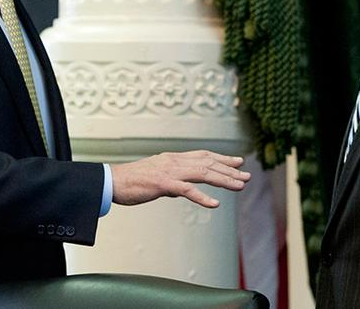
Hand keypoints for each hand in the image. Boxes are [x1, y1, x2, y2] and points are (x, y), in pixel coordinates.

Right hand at [110, 150, 249, 207]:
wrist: (113, 181)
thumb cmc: (132, 181)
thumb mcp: (157, 178)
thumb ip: (172, 182)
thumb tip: (183, 190)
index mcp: (173, 158)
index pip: (203, 155)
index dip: (223, 158)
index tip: (238, 162)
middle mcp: (175, 161)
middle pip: (208, 163)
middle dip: (230, 170)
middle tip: (247, 177)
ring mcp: (170, 171)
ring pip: (203, 173)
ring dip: (224, 180)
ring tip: (240, 186)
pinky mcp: (163, 184)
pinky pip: (187, 190)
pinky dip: (202, 197)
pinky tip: (215, 204)